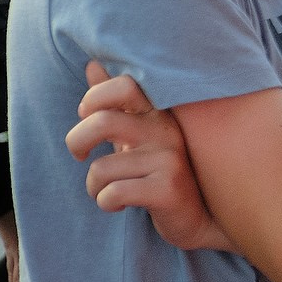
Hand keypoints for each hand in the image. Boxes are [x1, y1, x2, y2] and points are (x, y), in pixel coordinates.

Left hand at [68, 64, 231, 250]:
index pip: (124, 85)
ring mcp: (170, 159)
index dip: (95, 98)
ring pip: (101, 168)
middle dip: (77, 141)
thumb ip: (116, 100)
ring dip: (93, 186)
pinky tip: (120, 205)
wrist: (204, 218)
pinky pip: (113, 193)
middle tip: (79, 154)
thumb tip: (92, 63)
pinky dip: (105, 202)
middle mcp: (168, 130)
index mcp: (160, 112)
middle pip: (102, 121)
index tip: (87, 116)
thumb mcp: (140, 133)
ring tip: (109, 190)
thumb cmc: (163, 172)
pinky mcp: (168, 189)